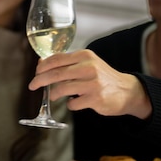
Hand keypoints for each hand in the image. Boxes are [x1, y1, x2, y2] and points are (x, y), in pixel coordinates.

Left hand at [28, 50, 151, 118]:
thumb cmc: (102, 77)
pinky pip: (73, 103)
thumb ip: (67, 63)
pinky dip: (70, 104)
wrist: (127, 91)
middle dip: (40, 80)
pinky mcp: (96, 98)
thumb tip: (42, 63)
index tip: (35, 73)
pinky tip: (74, 102)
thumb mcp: (87, 63)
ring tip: (54, 96)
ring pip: (62, 89)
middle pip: (56, 74)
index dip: (42, 67)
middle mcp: (89, 67)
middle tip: (32, 86)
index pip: (56, 59)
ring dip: (54, 94)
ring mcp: (93, 83)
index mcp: (85, 55)